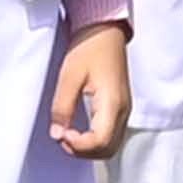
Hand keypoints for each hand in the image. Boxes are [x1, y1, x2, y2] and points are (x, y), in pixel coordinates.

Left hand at [47, 18, 133, 159]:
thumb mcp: (69, 76)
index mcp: (112, 103)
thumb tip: (57, 134)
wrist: (105, 31)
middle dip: (83, 151)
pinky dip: (95, 140)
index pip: (100, 141)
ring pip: (111, 145)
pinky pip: (111, 135)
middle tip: (62, 137)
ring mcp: (125, 110)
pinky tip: (79, 130)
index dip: (79, 146)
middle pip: (108, 149)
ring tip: (68, 134)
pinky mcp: (120, 108)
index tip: (61, 134)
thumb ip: (62, 107)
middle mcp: (123, 111)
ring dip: (89, 148)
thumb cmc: (89, 48)